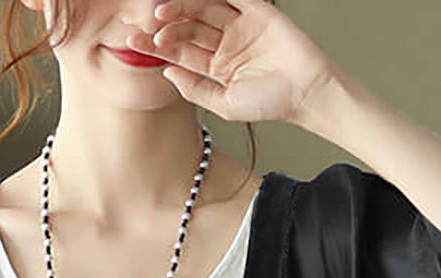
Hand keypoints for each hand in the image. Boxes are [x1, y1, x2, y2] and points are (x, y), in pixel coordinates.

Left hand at [127, 0, 337, 125]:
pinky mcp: (257, 10)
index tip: (133, 43)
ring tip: (161, 12)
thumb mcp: (225, 104)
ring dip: (182, 8)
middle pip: (188, 27)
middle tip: (146, 24)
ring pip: (204, 9)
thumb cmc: (271, 104)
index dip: (157, 46)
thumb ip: (196, 90)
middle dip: (166, 25)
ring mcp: (240, 24)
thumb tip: (167, 74)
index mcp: (216, 65)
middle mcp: (225, 42)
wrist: (306, 92)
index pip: (181, 51)